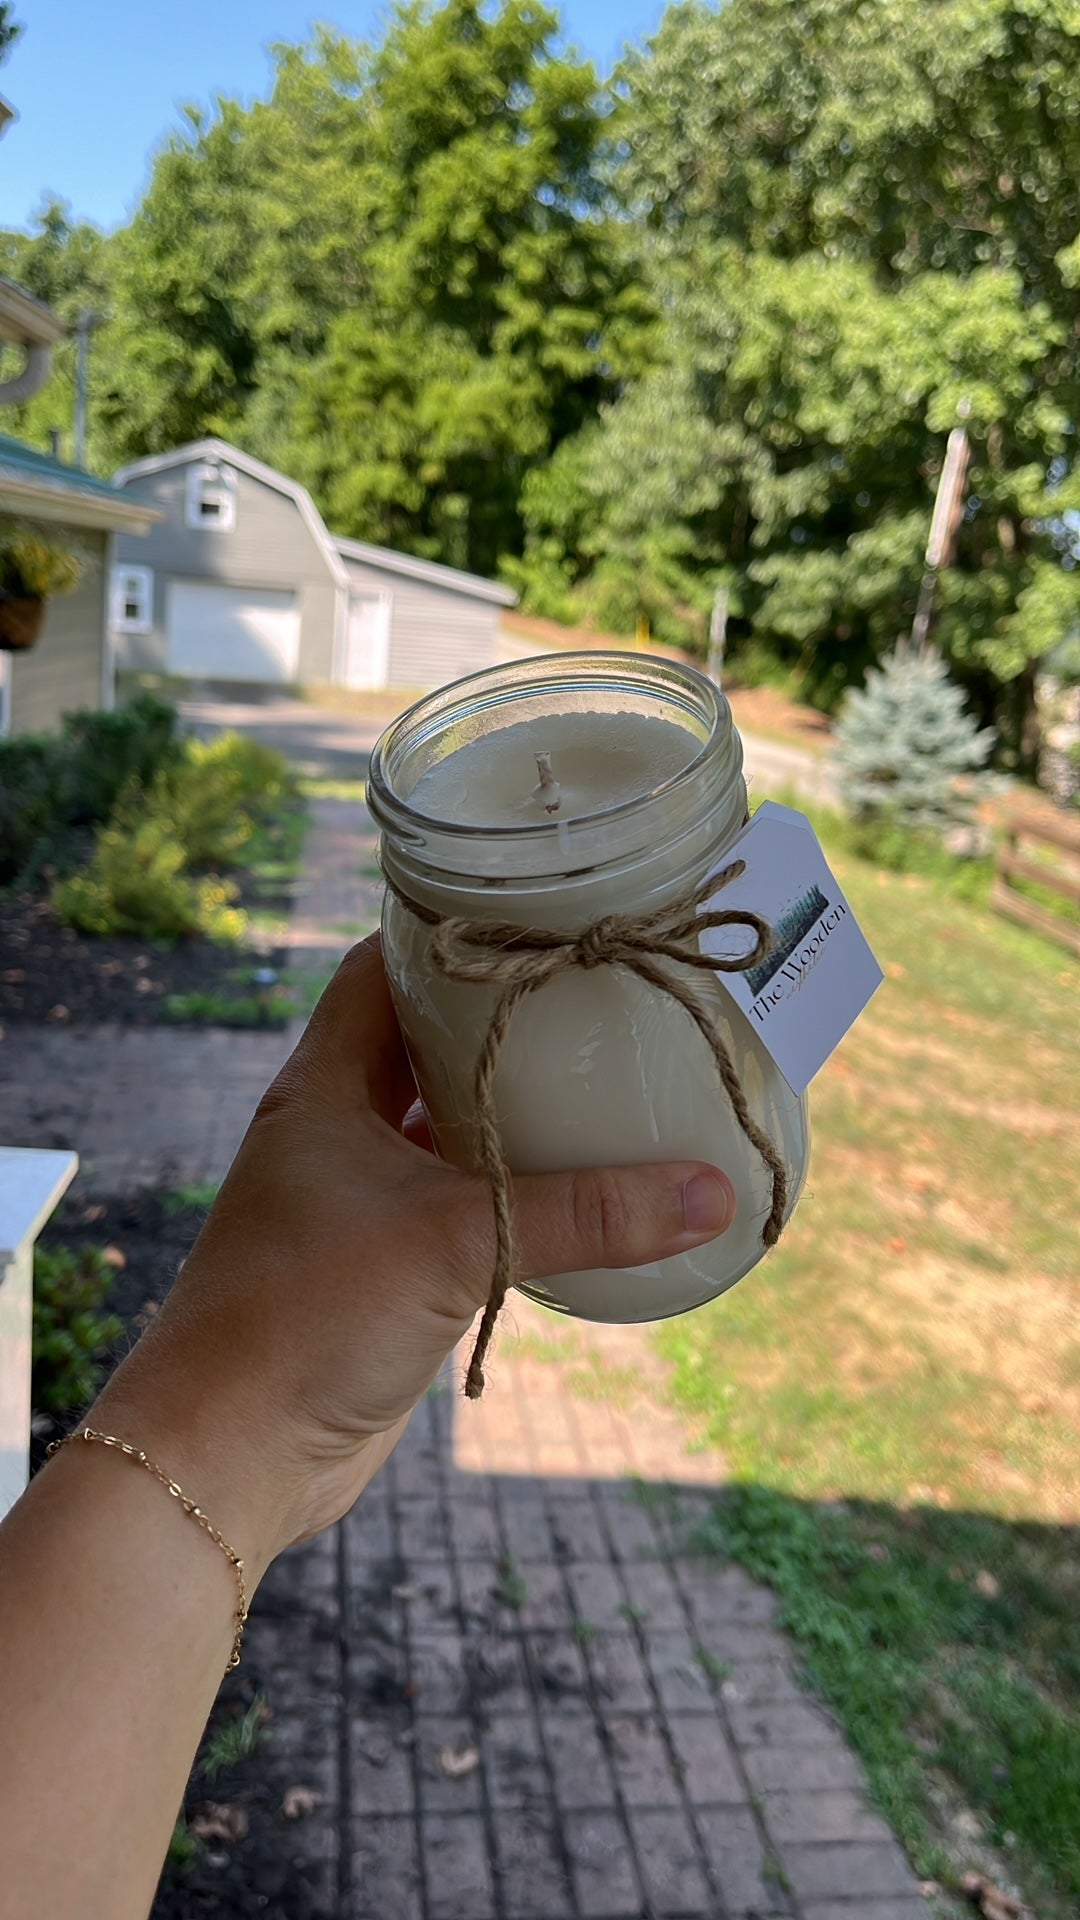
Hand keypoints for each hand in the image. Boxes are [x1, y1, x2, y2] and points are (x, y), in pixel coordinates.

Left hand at [95, 936, 735, 1579]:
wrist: (226, 1458)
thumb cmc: (305, 1321)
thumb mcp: (454, 1245)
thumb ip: (584, 1216)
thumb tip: (712, 1190)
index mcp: (324, 1088)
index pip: (382, 968)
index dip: (449, 933)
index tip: (537, 916)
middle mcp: (335, 1130)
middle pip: (425, 1044)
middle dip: (502, 1023)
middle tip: (595, 999)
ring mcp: (356, 1201)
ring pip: (445, 1130)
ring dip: (511, 1113)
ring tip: (604, 1081)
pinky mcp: (382, 1268)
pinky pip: (460, 1206)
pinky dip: (513, 1194)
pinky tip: (578, 1192)